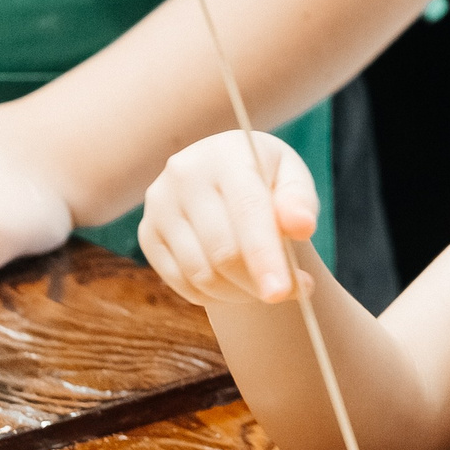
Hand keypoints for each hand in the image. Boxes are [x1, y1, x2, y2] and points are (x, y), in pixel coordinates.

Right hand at [138, 131, 320, 306]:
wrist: (224, 175)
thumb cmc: (266, 179)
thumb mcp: (291, 179)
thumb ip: (299, 201)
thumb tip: (301, 226)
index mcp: (227, 155)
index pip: (248, 211)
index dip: (265, 256)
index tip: (281, 293)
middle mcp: (184, 175)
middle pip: (223, 250)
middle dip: (256, 282)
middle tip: (285, 293)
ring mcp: (159, 204)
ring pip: (201, 272)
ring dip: (236, 292)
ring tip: (261, 285)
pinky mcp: (148, 232)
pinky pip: (181, 281)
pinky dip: (211, 294)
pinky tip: (232, 283)